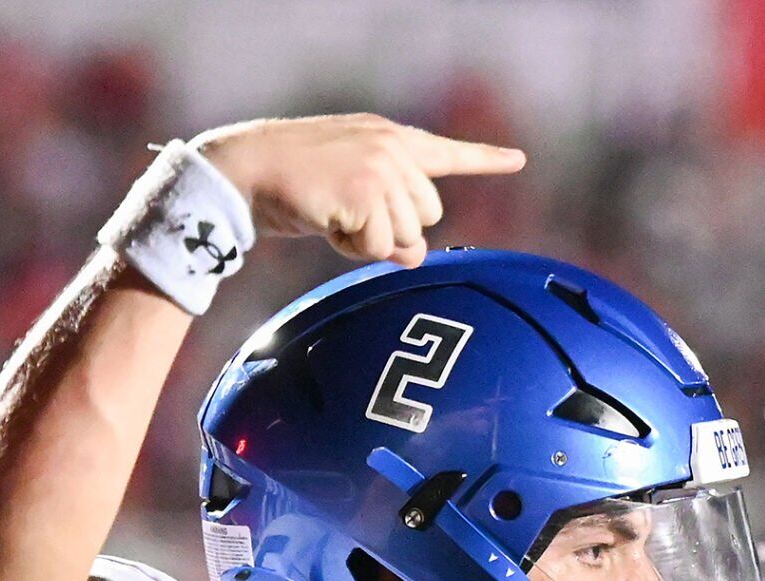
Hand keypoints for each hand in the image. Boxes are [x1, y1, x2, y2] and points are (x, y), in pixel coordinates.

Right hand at [193, 113, 525, 267]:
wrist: (246, 169)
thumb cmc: (291, 185)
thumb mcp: (349, 197)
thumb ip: (390, 220)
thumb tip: (417, 257)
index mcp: (390, 139)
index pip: (446, 153)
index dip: (486, 159)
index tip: (518, 160)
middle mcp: (393, 147)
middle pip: (429, 217)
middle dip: (394, 231)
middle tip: (349, 216)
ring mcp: (382, 167)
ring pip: (407, 236)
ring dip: (371, 242)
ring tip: (334, 214)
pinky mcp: (367, 191)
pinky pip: (379, 247)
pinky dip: (353, 248)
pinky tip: (326, 221)